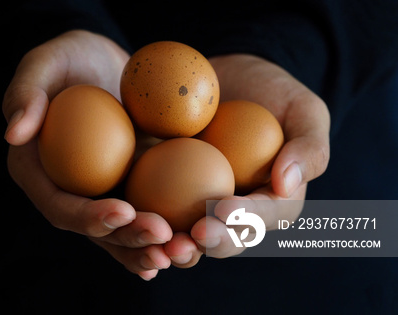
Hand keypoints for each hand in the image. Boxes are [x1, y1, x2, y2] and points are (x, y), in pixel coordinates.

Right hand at [3, 30, 173, 279]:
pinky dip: (164, 233)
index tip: (124, 211)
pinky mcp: (128, 188)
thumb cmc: (70, 58)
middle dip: (127, 239)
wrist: (104, 61)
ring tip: (179, 252)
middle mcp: (66, 191)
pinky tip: (187, 243)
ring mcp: (98, 194)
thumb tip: (13, 133)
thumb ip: (25, 92)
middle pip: (93, 229)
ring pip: (121, 232)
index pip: (57, 205)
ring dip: (149, 247)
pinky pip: (145, 215)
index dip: (87, 216)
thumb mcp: (45, 62)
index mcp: (36, 172)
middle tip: (161, 235)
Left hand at [162, 54, 330, 264]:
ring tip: (160, 245)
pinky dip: (144, 224)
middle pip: (226, 240)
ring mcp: (199, 209)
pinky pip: (156, 215)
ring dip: (176, 248)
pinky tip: (129, 220)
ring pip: (189, 239)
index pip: (263, 218)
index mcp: (273, 205)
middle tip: (192, 235)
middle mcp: (236, 216)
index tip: (223, 207)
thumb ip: (309, 147)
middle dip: (211, 244)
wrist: (224, 79)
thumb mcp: (303, 111)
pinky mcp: (166, 196)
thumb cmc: (272, 94)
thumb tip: (287, 183)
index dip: (246, 218)